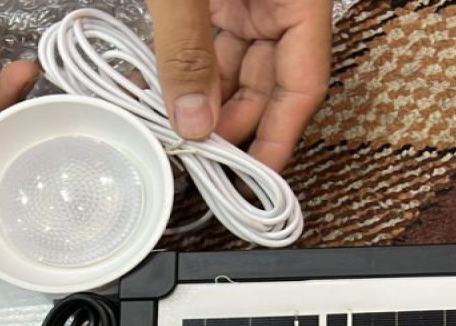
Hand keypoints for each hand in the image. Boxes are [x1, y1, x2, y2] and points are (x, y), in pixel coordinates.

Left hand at [146, 0, 331, 171]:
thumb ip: (188, 48)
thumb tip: (193, 117)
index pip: (303, 86)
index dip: (278, 140)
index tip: (254, 179)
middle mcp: (279, 2)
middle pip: (264, 86)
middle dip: (226, 126)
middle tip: (196, 155)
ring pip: (231, 70)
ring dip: (197, 103)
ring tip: (165, 128)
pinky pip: (204, 45)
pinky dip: (179, 72)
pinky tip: (152, 94)